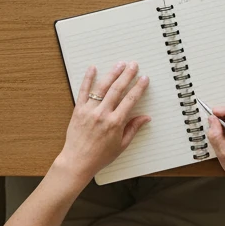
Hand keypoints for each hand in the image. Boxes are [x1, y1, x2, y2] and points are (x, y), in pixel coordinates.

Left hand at [51, 62, 150, 188]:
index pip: (130, 100)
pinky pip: (83, 91)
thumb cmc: (101, 156)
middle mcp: (102, 114)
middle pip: (117, 89)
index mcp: (115, 123)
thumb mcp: (121, 145)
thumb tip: (146, 117)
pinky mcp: (78, 109)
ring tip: (120, 64)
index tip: (144, 78)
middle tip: (134, 65)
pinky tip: (93, 68)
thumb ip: (133, 128)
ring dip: (112, 74)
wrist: (78, 161)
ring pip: (102, 87)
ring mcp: (89, 110)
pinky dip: (88, 79)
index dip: (138, 88)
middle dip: (127, 75)